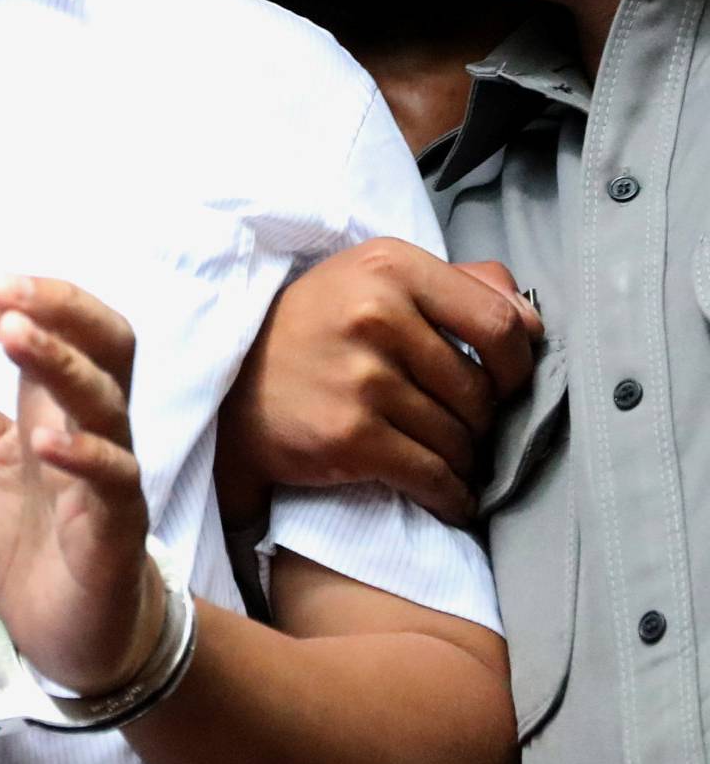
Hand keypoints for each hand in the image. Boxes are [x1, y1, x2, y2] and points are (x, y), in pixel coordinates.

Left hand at [0, 274, 162, 694]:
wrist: (64, 630)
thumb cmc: (28, 531)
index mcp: (52, 397)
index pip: (35, 321)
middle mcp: (91, 421)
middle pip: (103, 336)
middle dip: (54, 302)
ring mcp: (110, 470)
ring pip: (106, 397)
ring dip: (58, 359)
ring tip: (11, 332)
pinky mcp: (116, 527)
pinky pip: (114, 478)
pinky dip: (84, 452)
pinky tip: (44, 442)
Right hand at [216, 241, 542, 527]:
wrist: (229, 385)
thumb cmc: (317, 328)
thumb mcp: (374, 278)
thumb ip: (459, 284)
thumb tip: (534, 323)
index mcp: (390, 266)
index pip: (498, 322)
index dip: (519, 365)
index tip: (508, 385)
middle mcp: (377, 315)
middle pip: (481, 391)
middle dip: (482, 422)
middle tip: (462, 429)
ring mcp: (363, 377)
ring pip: (461, 439)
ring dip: (463, 461)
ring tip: (446, 458)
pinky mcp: (350, 436)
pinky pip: (435, 478)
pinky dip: (451, 496)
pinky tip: (446, 496)